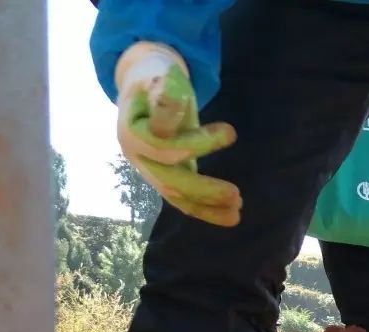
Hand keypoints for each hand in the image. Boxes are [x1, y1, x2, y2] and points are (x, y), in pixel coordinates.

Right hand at [115, 42, 240, 226]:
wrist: (146, 87)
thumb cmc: (157, 79)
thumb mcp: (162, 77)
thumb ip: (166, 91)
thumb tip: (173, 103)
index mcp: (131, 131)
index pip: (163, 145)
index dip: (196, 142)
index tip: (231, 132)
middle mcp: (137, 156)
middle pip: (168, 179)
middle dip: (203, 188)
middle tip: (236, 193)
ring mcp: (150, 170)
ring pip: (177, 196)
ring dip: (208, 206)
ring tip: (238, 213)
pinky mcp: (165, 177)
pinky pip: (183, 199)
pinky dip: (207, 210)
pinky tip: (231, 216)